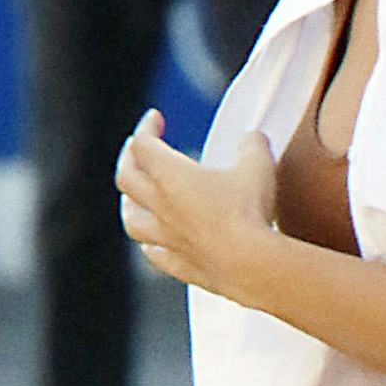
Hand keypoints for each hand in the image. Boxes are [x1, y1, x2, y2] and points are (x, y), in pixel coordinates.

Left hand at [116, 120, 278, 298]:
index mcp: (170, 175)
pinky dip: (152, 246)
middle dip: (129, 159)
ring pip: (132, 220)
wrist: (250, 265)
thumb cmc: (248, 211)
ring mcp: (167, 239)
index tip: (155, 119)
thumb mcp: (258, 165)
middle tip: (137, 151)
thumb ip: (251, 145)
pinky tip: (156, 245)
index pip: (143, 144)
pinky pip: (154, 255)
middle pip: (126, 178)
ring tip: (133, 199)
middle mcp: (160, 206)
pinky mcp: (180, 266)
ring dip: (129, 205)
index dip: (146, 127)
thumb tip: (251, 139)